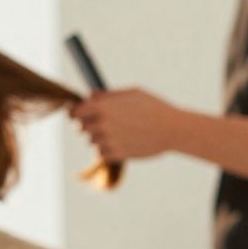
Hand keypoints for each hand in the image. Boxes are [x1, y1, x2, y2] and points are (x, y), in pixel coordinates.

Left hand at [69, 88, 183, 161]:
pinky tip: (121, 143)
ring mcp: (110, 141)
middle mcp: (103, 124)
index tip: (80, 116)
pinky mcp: (118, 154)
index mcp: (104, 106)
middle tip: (105, 125)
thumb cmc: (154, 107)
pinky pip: (102, 155)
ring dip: (100, 140)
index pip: (75, 113)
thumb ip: (109, 95)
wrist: (172, 129)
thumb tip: (91, 94)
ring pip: (92, 143)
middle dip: (89, 126)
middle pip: (82, 129)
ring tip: (119, 134)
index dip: (75, 114)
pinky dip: (107, 151)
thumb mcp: (133, 94)